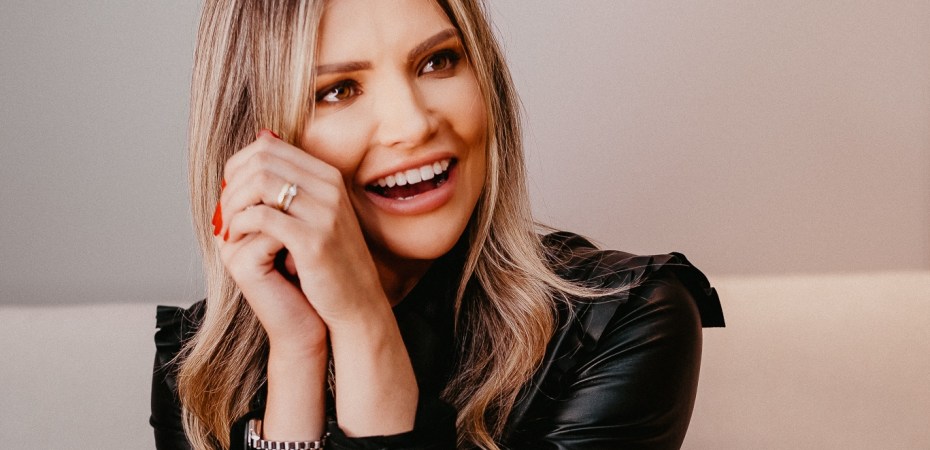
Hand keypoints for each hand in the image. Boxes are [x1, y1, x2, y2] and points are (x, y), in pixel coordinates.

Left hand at [215, 131, 389, 345]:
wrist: (357, 304)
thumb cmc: (330, 263)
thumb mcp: (317, 215)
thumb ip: (292, 183)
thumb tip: (262, 138)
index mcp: (328, 176)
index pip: (268, 147)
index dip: (238, 166)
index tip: (229, 192)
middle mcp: (329, 187)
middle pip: (261, 160)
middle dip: (232, 184)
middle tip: (223, 211)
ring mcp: (324, 212)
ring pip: (260, 182)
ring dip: (233, 203)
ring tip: (227, 226)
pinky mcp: (313, 240)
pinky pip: (262, 217)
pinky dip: (239, 224)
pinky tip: (235, 239)